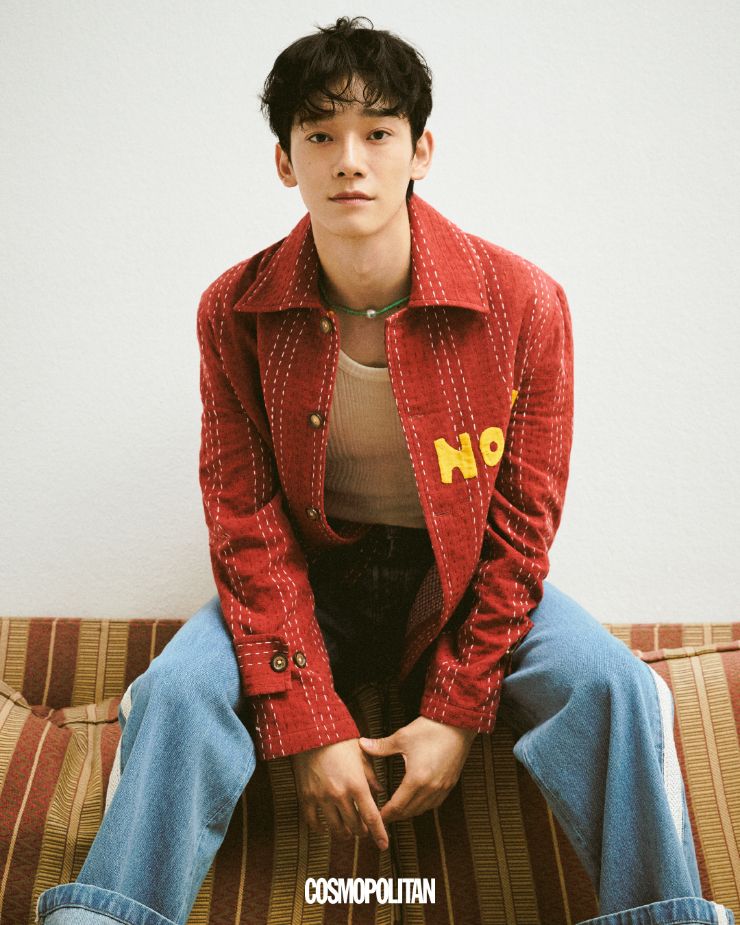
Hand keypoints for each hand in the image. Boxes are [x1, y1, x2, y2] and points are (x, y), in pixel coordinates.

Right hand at [291, 738, 388, 850]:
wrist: (311, 732)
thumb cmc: (340, 741)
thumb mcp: (361, 755)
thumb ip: (371, 775)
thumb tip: (379, 791)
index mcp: (357, 784)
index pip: (371, 817)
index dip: (379, 833)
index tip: (384, 845)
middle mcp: (340, 795)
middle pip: (355, 826)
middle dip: (361, 832)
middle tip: (363, 830)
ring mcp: (322, 797)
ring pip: (335, 828)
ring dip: (343, 833)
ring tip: (346, 832)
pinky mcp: (306, 797)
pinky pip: (313, 822)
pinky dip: (320, 828)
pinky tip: (324, 827)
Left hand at [358, 716, 476, 823]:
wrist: (457, 724)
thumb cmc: (430, 730)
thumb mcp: (402, 737)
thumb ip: (381, 746)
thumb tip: (362, 744)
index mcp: (416, 779)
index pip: (397, 806)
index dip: (385, 814)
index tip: (376, 817)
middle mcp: (430, 788)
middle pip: (409, 812)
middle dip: (395, 816)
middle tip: (383, 816)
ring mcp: (442, 788)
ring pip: (422, 810)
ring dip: (408, 812)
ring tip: (397, 810)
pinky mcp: (450, 784)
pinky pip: (434, 803)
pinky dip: (423, 806)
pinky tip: (416, 801)